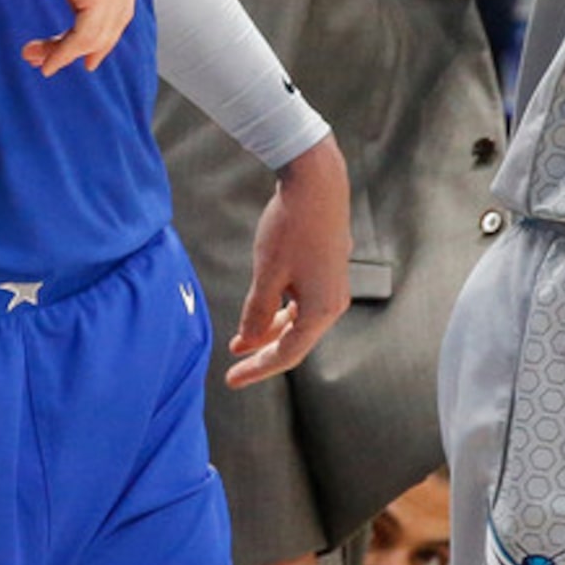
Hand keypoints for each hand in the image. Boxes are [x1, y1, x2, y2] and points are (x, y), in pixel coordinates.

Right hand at [3, 0, 141, 74]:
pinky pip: (85, 36)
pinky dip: (64, 53)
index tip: (80, 54)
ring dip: (65, 54)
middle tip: (53, 61)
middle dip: (80, 49)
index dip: (98, 37)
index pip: (119, 8)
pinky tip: (48, 58)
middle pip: (111, 25)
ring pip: (97, 36)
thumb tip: (80, 6)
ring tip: (40, 58)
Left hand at [227, 135, 351, 387]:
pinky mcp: (327, 269)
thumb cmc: (291, 227)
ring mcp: (332, 286)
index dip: (257, 369)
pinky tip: (262, 309)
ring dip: (270, 331)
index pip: (287, 354)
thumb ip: (257, 312)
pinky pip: (302, 303)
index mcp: (322, 310)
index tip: (230, 380)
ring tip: (241, 340)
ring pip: (298, 322)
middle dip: (262, 354)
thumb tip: (248, 341)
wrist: (317, 184)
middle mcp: (333, 303)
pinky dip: (280, 311)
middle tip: (233, 367)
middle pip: (295, 342)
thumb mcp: (267, 273)